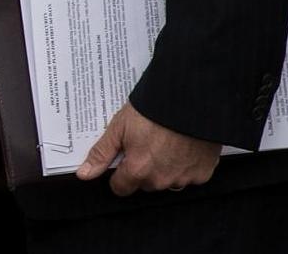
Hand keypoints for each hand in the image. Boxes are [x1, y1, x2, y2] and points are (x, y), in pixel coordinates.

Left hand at [76, 101, 220, 195]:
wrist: (189, 99)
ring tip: (166, 141)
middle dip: (143, 168)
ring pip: (167, 181)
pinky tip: (184, 145)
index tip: (124, 159)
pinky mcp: (203, 173)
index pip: (121, 188)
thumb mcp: (119, 127)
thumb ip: (102, 153)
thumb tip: (84, 174)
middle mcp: (161, 180)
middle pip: (145, 183)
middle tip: (146, 143)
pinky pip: (190, 175)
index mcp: (138, 170)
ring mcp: (184, 179)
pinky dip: (186, 164)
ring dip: (165, 168)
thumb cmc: (152, 110)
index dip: (119, 174)